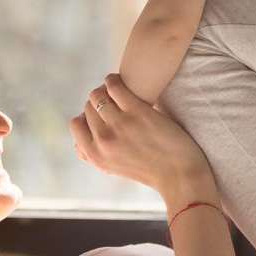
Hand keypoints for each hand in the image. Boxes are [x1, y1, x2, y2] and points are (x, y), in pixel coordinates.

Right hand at [69, 73, 211, 190]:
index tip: (102, 113)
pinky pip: (115, 86)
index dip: (88, 115)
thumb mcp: (113, 169)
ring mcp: (119, 125)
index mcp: (95, 156)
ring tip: (118, 89)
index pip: (76, 124)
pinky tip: (121, 81)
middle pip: (89, 107)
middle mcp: (103, 140)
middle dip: (99, 101)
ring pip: (98, 95)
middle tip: (114, 99)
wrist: (179, 175)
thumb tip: (78, 143)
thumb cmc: (150, 170)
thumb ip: (95, 156)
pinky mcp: (137, 112)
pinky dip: (114, 80)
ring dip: (105, 89)